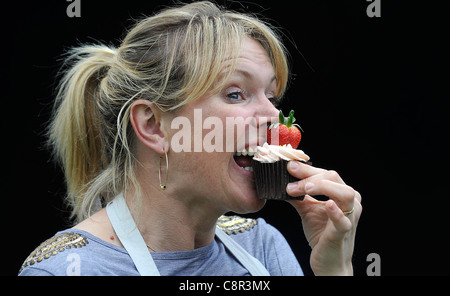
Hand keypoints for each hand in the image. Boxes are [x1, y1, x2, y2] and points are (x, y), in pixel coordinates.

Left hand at [285, 161, 361, 275]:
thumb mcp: (307, 210)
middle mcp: (350, 202)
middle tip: (290, 180)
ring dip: (322, 187)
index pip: (326, 174)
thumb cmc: (321, 234)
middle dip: (310, 176)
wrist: (328, 262)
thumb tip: (280, 182)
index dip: (307, 169)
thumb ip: (297, 196)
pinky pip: (343, 221)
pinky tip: (327, 204)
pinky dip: (336, 212)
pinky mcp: (343, 233)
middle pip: (334, 178)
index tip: (289, 167)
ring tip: (305, 188)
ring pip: (345, 193)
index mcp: (341, 193)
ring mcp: (350, 217)